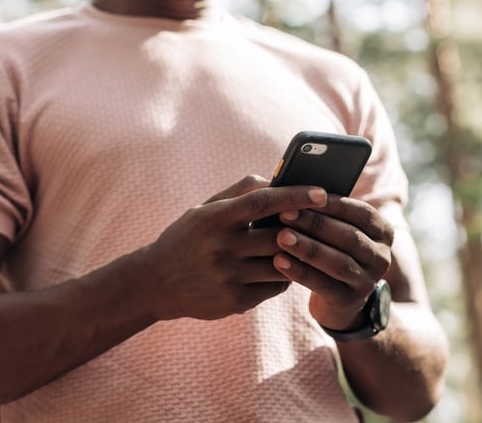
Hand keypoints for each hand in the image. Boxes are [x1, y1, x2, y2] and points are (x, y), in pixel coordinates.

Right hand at [140, 175, 327, 321]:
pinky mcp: (236, 301)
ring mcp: (229, 277)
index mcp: (214, 219)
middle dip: (305, 229)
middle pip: (279, 236)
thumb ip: (239, 192)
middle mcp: (221, 248)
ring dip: (298, 254)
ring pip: (283, 264)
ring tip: (304, 245)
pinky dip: (286, 275)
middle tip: (324, 222)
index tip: (322, 191)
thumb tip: (277, 179)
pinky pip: (276, 287)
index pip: (262, 202)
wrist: (156, 283)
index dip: (295, 195)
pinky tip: (283, 267)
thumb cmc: (189, 238)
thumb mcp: (204, 209)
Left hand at [272, 195, 394, 330]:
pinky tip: (278, 261)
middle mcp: (381, 257)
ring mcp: (368, 282)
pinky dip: (299, 272)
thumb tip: (296, 191)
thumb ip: (327, 213)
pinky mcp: (349, 301)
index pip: (361, 213)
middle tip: (285, 214)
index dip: (333, 204)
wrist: (339, 299)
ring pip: (338, 262)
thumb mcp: (338, 232)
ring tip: (280, 236)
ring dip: (307, 247)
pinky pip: (323, 285)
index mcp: (382, 232)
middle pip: (349, 237)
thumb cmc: (333, 251)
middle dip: (315, 224)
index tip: (304, 195)